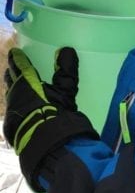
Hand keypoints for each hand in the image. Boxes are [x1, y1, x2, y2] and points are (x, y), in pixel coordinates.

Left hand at [3, 47, 97, 190]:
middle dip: (11, 74)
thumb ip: (66, 71)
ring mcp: (11, 111)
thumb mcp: (65, 91)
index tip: (15, 53)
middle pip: (10, 80)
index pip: (20, 67)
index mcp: (26, 83)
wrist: (44, 143)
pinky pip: (11, 112)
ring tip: (14, 88)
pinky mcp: (10, 126)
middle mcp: (15, 94)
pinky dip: (15, 107)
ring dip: (12, 91)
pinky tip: (18, 111)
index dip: (17, 59)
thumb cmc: (55, 112)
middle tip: (12, 69)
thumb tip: (66, 50)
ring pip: (9, 96)